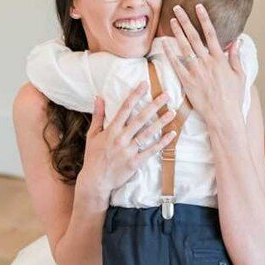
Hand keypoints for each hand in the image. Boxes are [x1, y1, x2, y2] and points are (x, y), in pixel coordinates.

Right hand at [79, 81, 176, 203]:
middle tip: (166, 95)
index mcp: (111, 130)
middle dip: (154, 106)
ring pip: (148, 133)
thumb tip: (98, 97)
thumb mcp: (92, 135)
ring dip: (161, 122)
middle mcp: (121, 138)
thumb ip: (97, 115)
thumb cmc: (93, 156)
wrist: (95, 180)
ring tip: (172, 112)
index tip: (145, 84)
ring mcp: (129, 151)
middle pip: (140, 118)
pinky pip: (151, 151)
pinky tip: (171, 134)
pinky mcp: (135, 162)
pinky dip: (162, 143)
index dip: (135, 95)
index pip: (125, 108)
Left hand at [161, 3, 246, 133]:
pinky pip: (177, 65)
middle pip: (194, 37)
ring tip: (171, 21)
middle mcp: (208, 63)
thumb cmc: (233, 97)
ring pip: (184, 48)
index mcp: (221, 59)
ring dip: (177, 33)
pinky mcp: (188, 82)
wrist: (224, 116)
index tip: (198, 7)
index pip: (211, 33)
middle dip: (185, 21)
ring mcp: (197, 72)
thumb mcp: (240, 76)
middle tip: (177, 8)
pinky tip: (164, 44)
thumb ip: (236, 57)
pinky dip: (170, 54)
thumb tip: (237, 42)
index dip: (204, 19)